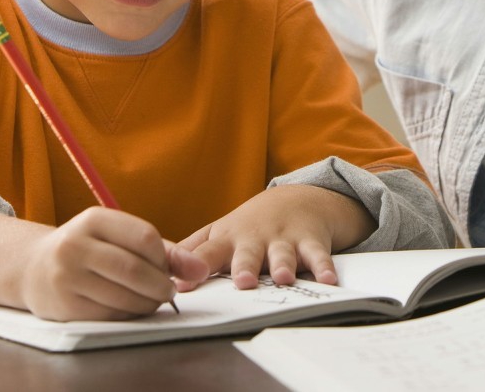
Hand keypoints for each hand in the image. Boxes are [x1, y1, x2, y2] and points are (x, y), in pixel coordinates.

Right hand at [20, 207, 207, 321]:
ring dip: (147, 303)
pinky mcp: (64, 306)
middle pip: (135, 269)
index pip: (145, 237)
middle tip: (168, 291)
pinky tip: (130, 308)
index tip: (168, 268)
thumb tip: (201, 268)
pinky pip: (109, 315)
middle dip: (160, 285)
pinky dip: (128, 315)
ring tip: (151, 300)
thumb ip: (163, 250)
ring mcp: (66, 276)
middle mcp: (75, 245)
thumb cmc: (88, 250)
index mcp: (93, 219)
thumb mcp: (117, 237)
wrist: (33, 268)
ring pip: (124, 296)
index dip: (164, 257)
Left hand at [174, 185, 374, 290]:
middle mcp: (254, 239)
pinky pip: (319, 255)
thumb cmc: (249, 225)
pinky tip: (329, 280)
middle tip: (242, 281)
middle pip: (246, 254)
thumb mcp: (219, 232)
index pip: (205, 256)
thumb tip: (156, 267)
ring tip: (282, 277)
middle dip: (244, 266)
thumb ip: (192, 250)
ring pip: (282, 253)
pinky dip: (324, 267)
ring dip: (282, 265)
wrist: (295, 198)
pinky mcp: (310, 241)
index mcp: (227, 240)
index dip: (193, 270)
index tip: (181, 287)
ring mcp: (283, 239)